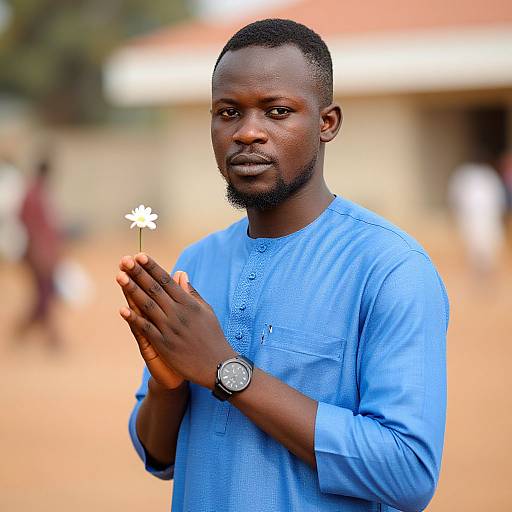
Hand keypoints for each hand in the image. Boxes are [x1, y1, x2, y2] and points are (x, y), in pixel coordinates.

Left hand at [116, 253, 235, 389]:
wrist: (217, 364)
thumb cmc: (212, 336)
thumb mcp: (205, 310)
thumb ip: (191, 292)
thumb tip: (180, 273)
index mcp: (188, 303)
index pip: (167, 281)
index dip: (152, 268)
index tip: (140, 255)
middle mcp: (178, 313)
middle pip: (154, 289)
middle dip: (138, 273)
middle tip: (125, 260)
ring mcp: (170, 328)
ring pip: (147, 305)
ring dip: (132, 290)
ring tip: (120, 276)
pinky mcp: (164, 344)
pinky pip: (146, 328)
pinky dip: (134, 319)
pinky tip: (122, 309)